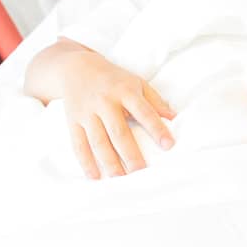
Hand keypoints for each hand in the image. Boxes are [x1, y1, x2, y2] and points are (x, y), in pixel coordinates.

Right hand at [59, 51, 174, 178]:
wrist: (76, 68)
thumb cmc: (114, 79)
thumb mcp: (137, 83)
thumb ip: (155, 100)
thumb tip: (174, 117)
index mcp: (125, 91)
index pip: (144, 112)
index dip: (156, 129)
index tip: (169, 145)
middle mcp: (105, 102)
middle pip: (118, 131)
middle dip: (130, 153)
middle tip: (141, 172)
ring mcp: (87, 112)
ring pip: (98, 140)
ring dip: (109, 161)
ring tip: (120, 178)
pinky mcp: (72, 121)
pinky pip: (78, 143)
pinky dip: (85, 161)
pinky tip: (94, 176)